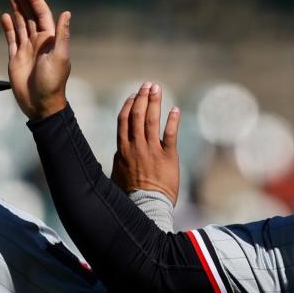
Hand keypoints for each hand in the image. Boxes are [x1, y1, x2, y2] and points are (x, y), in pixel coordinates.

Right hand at [2, 0, 71, 120]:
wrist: (40, 105)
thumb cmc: (53, 83)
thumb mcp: (60, 58)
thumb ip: (62, 35)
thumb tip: (66, 13)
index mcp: (50, 40)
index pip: (42, 15)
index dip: (36, 0)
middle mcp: (38, 43)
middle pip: (30, 16)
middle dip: (24, 1)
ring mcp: (26, 50)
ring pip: (20, 25)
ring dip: (16, 10)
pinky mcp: (16, 58)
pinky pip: (11, 39)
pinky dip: (8, 28)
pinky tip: (5, 16)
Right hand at [110, 82, 181, 203]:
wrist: (146, 207)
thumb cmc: (130, 196)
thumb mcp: (118, 176)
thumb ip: (120, 161)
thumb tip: (119, 154)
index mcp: (123, 149)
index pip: (124, 120)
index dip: (129, 105)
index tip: (134, 96)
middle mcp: (136, 147)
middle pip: (137, 115)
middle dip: (142, 97)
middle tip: (148, 85)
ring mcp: (152, 151)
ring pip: (151, 120)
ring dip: (154, 102)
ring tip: (157, 88)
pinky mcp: (168, 157)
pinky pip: (170, 134)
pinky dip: (172, 120)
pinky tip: (175, 109)